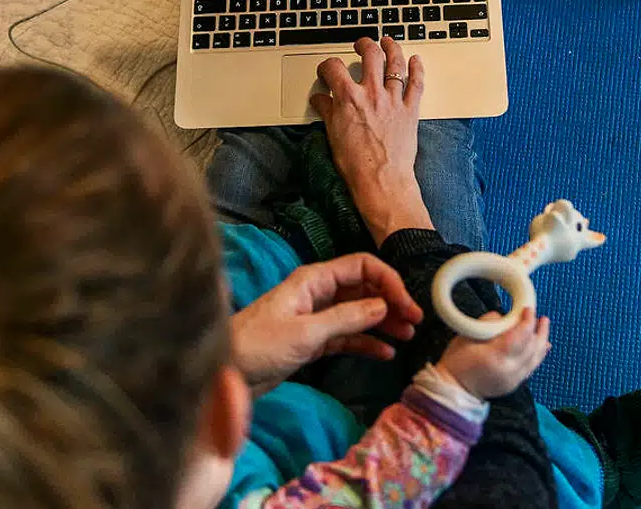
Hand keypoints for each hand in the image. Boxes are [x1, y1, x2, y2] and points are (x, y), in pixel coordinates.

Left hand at [231, 253, 423, 394]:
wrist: (226, 374)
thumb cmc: (259, 345)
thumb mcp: (306, 332)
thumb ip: (346, 318)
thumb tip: (384, 306)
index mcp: (314, 279)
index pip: (361, 267)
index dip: (388, 282)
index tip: (407, 304)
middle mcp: (317, 293)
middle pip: (363, 289)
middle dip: (390, 302)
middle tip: (414, 323)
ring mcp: (316, 317)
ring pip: (358, 313)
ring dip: (383, 322)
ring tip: (407, 337)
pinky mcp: (313, 340)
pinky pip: (347, 336)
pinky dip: (366, 342)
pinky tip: (385, 352)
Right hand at [312, 38, 430, 243]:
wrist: (382, 180)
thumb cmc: (356, 163)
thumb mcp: (332, 134)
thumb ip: (327, 111)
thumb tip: (320, 99)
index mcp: (349, 98)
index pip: (333, 67)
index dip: (327, 66)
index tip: (327, 70)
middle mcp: (372, 93)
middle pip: (370, 54)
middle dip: (364, 44)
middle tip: (361, 44)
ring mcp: (393, 99)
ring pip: (396, 63)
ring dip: (392, 47)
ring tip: (388, 41)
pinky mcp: (410, 110)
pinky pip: (416, 83)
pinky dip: (418, 69)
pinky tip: (416, 60)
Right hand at [438, 309, 550, 398]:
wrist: (454, 387)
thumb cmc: (458, 360)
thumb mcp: (469, 335)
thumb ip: (491, 323)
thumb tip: (507, 318)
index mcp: (496, 356)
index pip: (520, 336)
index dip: (527, 321)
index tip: (528, 309)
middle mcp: (509, 370)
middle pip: (532, 347)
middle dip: (539, 330)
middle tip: (542, 318)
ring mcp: (513, 379)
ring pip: (535, 358)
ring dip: (541, 341)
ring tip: (544, 328)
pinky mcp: (514, 384)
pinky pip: (531, 367)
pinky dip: (538, 355)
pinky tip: (543, 346)